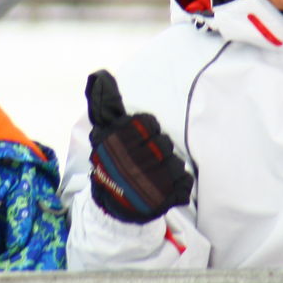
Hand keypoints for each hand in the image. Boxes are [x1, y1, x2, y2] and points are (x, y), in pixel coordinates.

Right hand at [85, 69, 192, 223]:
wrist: (114, 209)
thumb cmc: (111, 166)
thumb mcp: (103, 134)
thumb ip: (104, 104)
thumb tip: (98, 73)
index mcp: (121, 142)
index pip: (149, 123)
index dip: (146, 131)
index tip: (140, 140)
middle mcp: (135, 160)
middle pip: (164, 143)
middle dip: (158, 150)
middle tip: (148, 159)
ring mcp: (151, 181)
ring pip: (175, 162)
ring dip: (168, 167)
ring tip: (155, 175)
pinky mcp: (165, 198)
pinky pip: (184, 182)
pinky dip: (178, 184)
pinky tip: (166, 187)